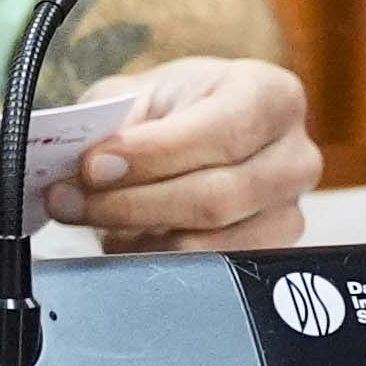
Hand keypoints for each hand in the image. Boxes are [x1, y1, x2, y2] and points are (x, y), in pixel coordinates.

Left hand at [49, 54, 317, 251]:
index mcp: (271, 96)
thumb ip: (112, 120)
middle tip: (69, 197)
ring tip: (84, 215)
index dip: (154, 153)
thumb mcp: (139, 94)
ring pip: (212, 241)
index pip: (221, 131)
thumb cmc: (171, 109)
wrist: (194, 132)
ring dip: (135, 233)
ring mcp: (290, 211)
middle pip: (217, 195)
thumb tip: (77, 159)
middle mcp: (295, 156)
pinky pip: (210, 271)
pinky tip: (121, 237)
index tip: (94, 164)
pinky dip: (155, 257)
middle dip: (131, 201)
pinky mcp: (273, 254)